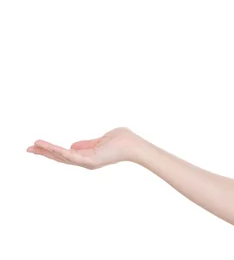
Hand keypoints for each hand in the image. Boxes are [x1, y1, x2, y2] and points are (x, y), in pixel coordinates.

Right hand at [26, 127, 142, 169]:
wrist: (135, 145)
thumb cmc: (124, 140)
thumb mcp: (102, 139)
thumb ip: (87, 144)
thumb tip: (72, 145)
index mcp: (88, 156)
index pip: (66, 154)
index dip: (52, 150)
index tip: (37, 145)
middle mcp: (86, 161)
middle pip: (61, 158)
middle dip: (44, 153)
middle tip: (28, 148)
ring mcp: (87, 162)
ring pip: (63, 157)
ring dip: (47, 151)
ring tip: (33, 146)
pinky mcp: (90, 161)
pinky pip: (70, 156)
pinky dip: (58, 151)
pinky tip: (47, 148)